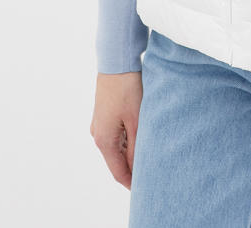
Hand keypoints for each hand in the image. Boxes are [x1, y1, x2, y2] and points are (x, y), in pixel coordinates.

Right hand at [90, 71, 142, 188]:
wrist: (116, 60)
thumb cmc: (127, 88)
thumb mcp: (136, 120)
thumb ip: (136, 148)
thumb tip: (138, 169)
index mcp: (104, 140)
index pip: (119, 172)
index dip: (133, 183)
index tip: (146, 189)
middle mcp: (98, 134)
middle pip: (117, 160)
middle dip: (133, 167)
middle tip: (153, 170)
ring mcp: (99, 124)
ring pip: (117, 146)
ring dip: (131, 151)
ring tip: (151, 151)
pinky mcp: (103, 114)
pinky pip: (116, 134)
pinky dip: (128, 138)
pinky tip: (142, 133)